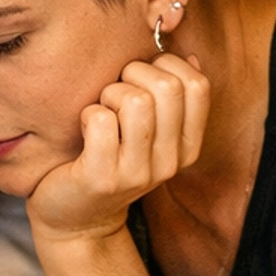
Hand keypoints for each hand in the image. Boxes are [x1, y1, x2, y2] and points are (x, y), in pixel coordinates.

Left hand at [28, 53, 208, 247]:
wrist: (77, 218)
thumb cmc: (110, 160)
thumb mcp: (149, 133)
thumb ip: (170, 98)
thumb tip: (187, 57)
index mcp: (187, 146)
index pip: (198, 86)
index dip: (168, 65)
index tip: (142, 78)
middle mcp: (169, 162)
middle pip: (167, 87)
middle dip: (134, 74)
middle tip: (115, 93)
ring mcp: (137, 173)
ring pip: (135, 100)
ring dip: (109, 93)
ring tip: (101, 111)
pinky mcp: (102, 178)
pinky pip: (101, 120)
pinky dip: (88, 113)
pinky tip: (84, 128)